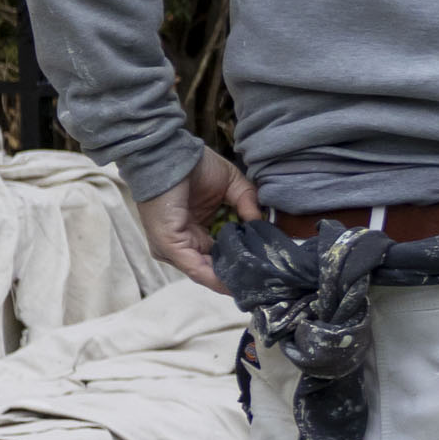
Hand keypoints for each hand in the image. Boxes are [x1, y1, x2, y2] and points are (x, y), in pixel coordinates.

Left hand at [138, 148, 257, 284]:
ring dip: (231, 281)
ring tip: (258, 286)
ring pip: (206, 273)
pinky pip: (196, 268)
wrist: (170, 153)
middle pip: (214, 268)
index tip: (268, 266)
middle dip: (239, 276)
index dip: (243, 261)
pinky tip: (236, 284)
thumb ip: (248, 203)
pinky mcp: (170, 246)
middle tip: (268, 282)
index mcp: (195, 232)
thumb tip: (261, 222)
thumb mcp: (233, 185)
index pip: (220, 255)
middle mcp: (184, 244)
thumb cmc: (195, 166)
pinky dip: (216, 278)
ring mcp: (174, 248)